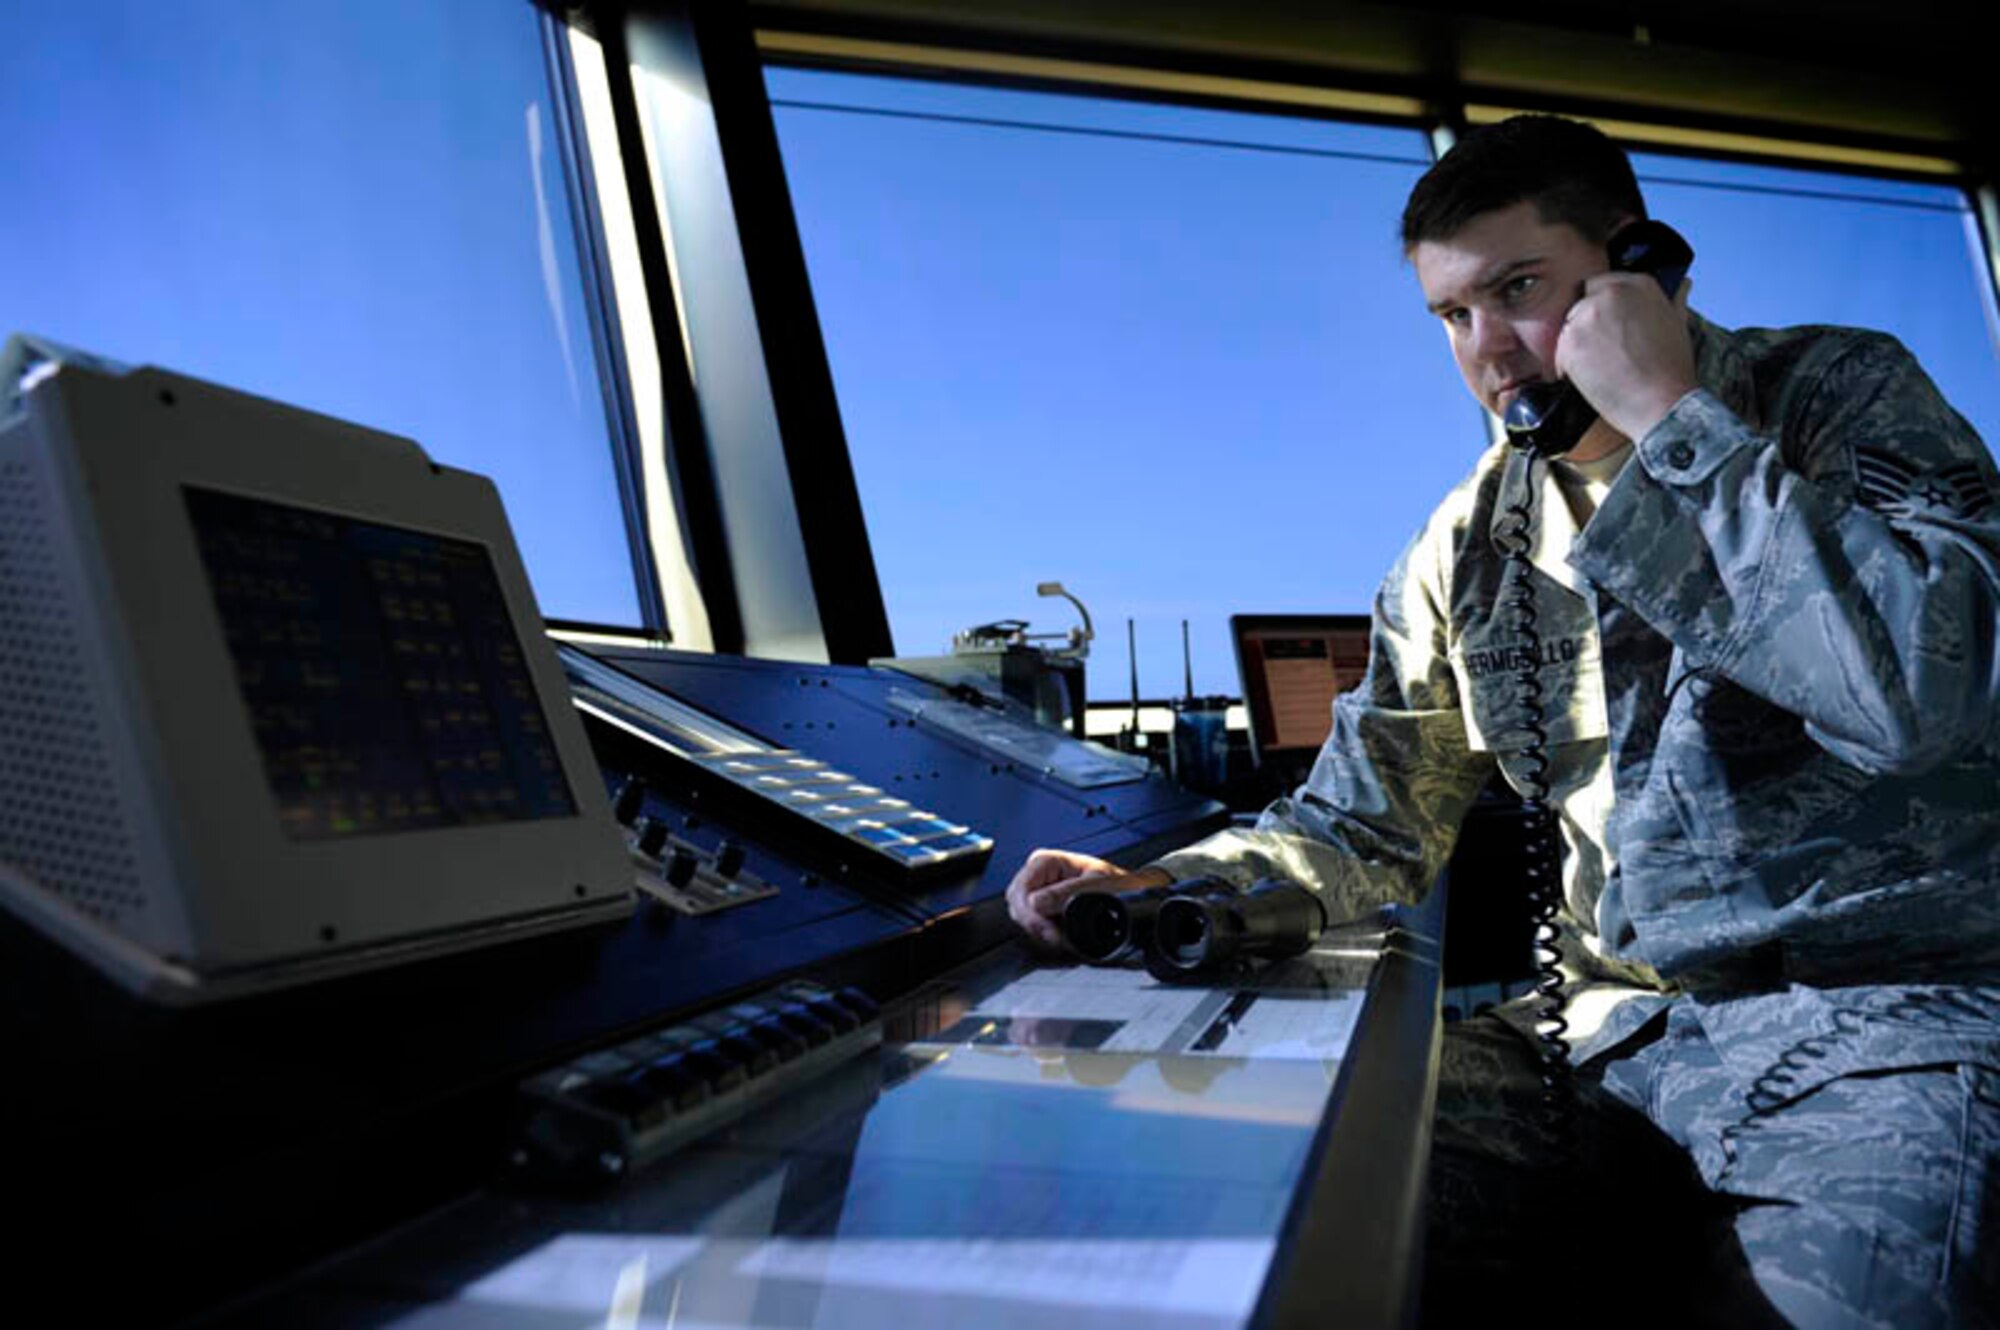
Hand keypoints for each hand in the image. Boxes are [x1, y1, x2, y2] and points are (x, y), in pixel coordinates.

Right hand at [1003, 848, 1171, 948]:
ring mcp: (1038, 891)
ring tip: (1064, 938)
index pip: (1021, 889)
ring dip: (1040, 931)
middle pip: (1017, 904)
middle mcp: (1038, 875)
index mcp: (1046, 861)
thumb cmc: (1117, 884)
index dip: (1031, 913)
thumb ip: (1067, 893)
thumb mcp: (1097, 885)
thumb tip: (1036, 903)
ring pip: (1022, 917)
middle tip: (1057, 939)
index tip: (1049, 932)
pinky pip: (1033, 925)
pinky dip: (1045, 934)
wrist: (1131, 894)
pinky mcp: (1043, 908)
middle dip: (1035, 925)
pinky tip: (1062, 937)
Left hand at [1554, 272, 1697, 441]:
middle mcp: (1610, 294)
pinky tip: (1592, 377)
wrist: (1662, 402)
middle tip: (1603, 349)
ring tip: (1601, 366)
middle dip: (1587, 325)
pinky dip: (1568, 365)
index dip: (1601, 305)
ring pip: (1568, 326)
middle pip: (1580, 303)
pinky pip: (1559, 351)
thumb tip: (1681, 284)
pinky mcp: (1570, 343)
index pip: (1601, 283)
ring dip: (1577, 344)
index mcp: (1638, 284)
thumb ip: (1672, 299)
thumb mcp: (1678, 323)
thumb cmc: (1672, 369)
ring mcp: (1587, 317)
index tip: (1605, 324)